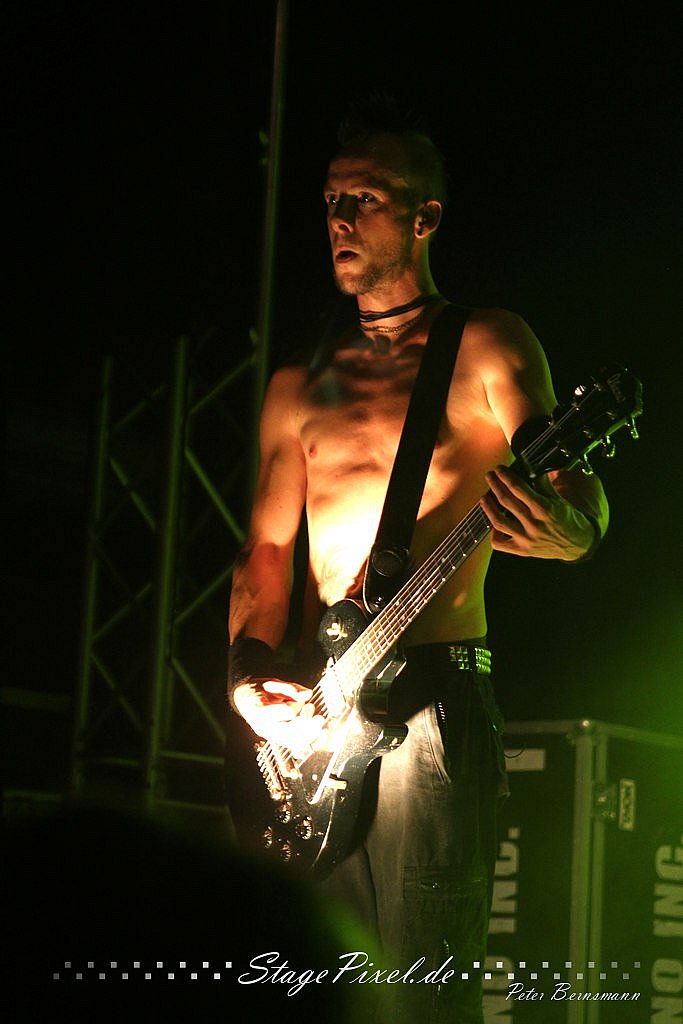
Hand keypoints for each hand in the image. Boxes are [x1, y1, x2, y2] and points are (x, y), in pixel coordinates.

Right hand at [232, 678, 324, 749]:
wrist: (244, 700)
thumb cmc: (258, 690)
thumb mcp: (272, 682)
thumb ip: (290, 688)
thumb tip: (307, 694)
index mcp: (260, 709)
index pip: (287, 711)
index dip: (298, 704)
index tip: (301, 699)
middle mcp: (262, 726)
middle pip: (289, 732)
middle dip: (307, 726)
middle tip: (319, 719)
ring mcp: (268, 734)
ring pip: (291, 742)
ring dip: (308, 734)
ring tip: (317, 724)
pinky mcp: (274, 738)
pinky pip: (290, 744)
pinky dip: (304, 739)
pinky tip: (314, 733)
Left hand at [480, 465, 596, 560]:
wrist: (577, 545)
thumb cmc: (567, 520)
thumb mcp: (558, 500)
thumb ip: (543, 485)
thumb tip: (530, 468)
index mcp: (544, 509)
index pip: (518, 489)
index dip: (506, 477)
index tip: (499, 469)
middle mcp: (533, 524)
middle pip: (506, 501)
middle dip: (495, 485)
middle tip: (490, 476)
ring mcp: (526, 539)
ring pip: (499, 521)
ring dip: (488, 507)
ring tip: (485, 497)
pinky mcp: (522, 550)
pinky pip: (500, 543)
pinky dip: (493, 533)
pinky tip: (493, 524)